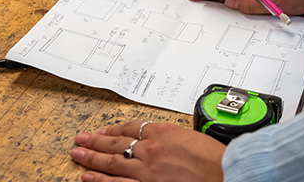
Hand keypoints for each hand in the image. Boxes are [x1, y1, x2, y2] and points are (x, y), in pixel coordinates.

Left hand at [71, 121, 225, 181]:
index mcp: (162, 131)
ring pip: (111, 162)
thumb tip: (153, 140)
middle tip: (80, 140)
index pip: (130, 127)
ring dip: (91, 159)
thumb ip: (169, 137)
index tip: (102, 131)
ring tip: (77, 155)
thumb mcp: (189, 136)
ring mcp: (146, 170)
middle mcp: (150, 149)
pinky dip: (101, 181)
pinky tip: (88, 177)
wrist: (225, 173)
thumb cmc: (214, 158)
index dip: (112, 129)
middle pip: (115, 143)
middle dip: (94, 142)